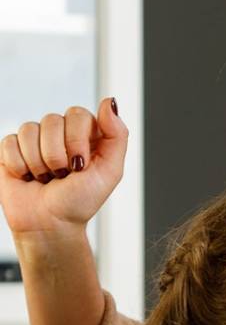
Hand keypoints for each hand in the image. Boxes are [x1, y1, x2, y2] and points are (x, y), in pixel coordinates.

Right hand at [0, 97, 127, 241]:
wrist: (49, 225)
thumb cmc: (80, 201)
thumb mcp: (110, 171)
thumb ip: (117, 135)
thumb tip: (109, 100)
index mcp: (88, 133)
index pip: (77, 114)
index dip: (76, 141)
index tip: (80, 166)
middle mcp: (61, 132)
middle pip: (52, 120)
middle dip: (57, 155)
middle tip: (63, 175)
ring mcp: (35, 139)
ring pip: (29, 129)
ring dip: (38, 162)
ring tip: (46, 178)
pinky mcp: (11, 149)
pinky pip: (9, 142)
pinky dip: (19, 165)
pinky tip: (27, 177)